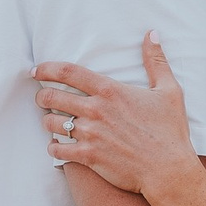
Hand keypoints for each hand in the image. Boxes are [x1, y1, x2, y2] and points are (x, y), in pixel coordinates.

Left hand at [37, 35, 194, 204]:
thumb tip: (152, 34)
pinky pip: (58, 150)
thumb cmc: (170, 132)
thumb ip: (156, 61)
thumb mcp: (169, 91)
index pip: (68, 72)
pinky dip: (53, 147)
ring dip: (47, 121)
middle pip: (52, 96)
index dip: (46, 68)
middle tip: (41, 98)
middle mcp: (96, 110)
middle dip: (41, 96)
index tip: (36, 70)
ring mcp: (90, 134)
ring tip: (51, 122)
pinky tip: (57, 146)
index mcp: (110, 91)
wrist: (169, 171)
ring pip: (51, 123)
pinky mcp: (88, 156)